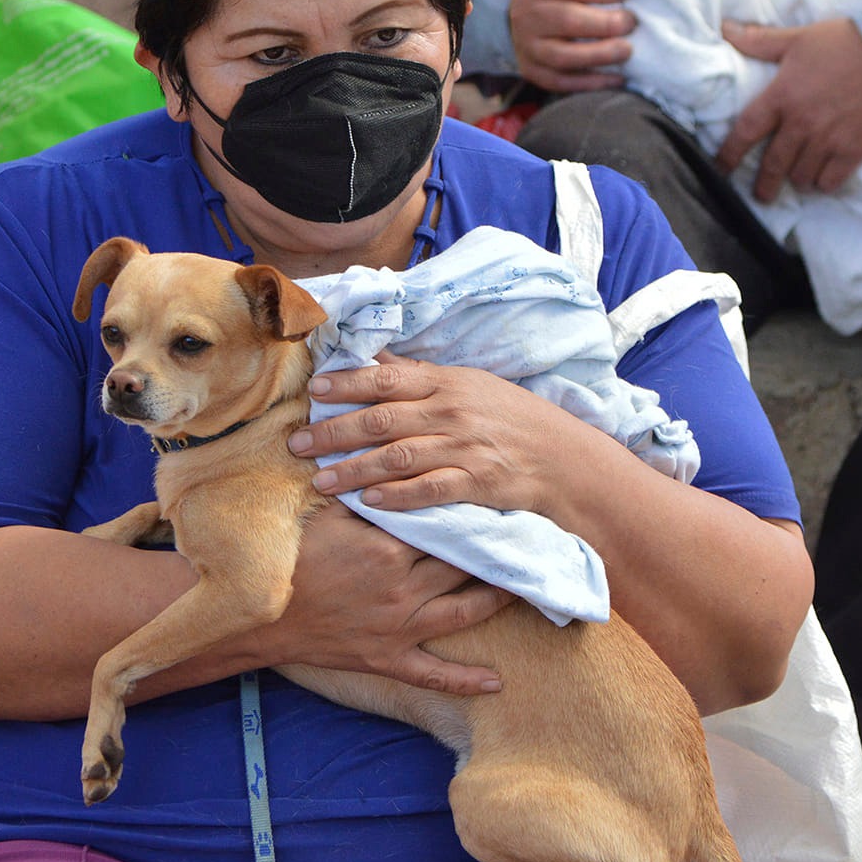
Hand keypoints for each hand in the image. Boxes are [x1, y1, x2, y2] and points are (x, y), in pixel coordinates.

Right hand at [254, 500, 512, 694]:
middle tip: (529, 537)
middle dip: (493, 551)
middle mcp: (402, 588)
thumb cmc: (291, 558)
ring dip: (496, 601)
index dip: (472, 512)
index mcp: (387, 548)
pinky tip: (496, 682)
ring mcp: (398, 627)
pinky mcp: (388, 659)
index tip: (501, 500)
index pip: (443, 525)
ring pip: (462, 613)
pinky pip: (433, 674)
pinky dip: (466, 680)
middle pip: (461, 566)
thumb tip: (392, 464)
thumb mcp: (326, 516)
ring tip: (526, 588)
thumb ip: (364, 494)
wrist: (260, 614)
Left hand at [289, 353, 591, 518]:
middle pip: (381, 419)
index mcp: (447, 383)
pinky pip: (430, 489)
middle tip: (296, 443)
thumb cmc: (512, 420)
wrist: (565, 459)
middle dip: (334, 431)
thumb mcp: (470, 386)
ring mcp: (464, 447)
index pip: (387, 379)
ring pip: (397, 456)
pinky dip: (398, 495)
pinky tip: (370, 502)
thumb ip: (420, 377)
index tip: (313, 392)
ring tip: (320, 481)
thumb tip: (375, 359)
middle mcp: (452, 412)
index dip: (347, 384)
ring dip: (354, 469)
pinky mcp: (477, 483)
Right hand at [507, 0, 634, 92]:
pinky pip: (562, 82)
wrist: (526, 13)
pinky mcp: (531, 71)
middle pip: (569, 20)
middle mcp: (526, 14)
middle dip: (608, 23)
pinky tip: (617, 78)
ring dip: (601, 55)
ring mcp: (526, 46)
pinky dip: (591, 83)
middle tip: (632, 23)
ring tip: (627, 50)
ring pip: (564, 56)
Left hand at [715, 17, 861, 202]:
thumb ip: (760, 40)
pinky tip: (824, 177)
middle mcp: (801, 123)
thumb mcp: (798, 38)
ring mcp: (828, 140)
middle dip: (764, 185)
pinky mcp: (854, 150)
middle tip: (761, 194)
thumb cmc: (846, 43)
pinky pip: (830, 180)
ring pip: (801, 176)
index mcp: (782, 96)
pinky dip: (824, 183)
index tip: (722, 168)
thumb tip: (725, 29)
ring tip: (797, 178)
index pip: (746, 132)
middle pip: (773, 165)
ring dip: (796, 179)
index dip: (729, 153)